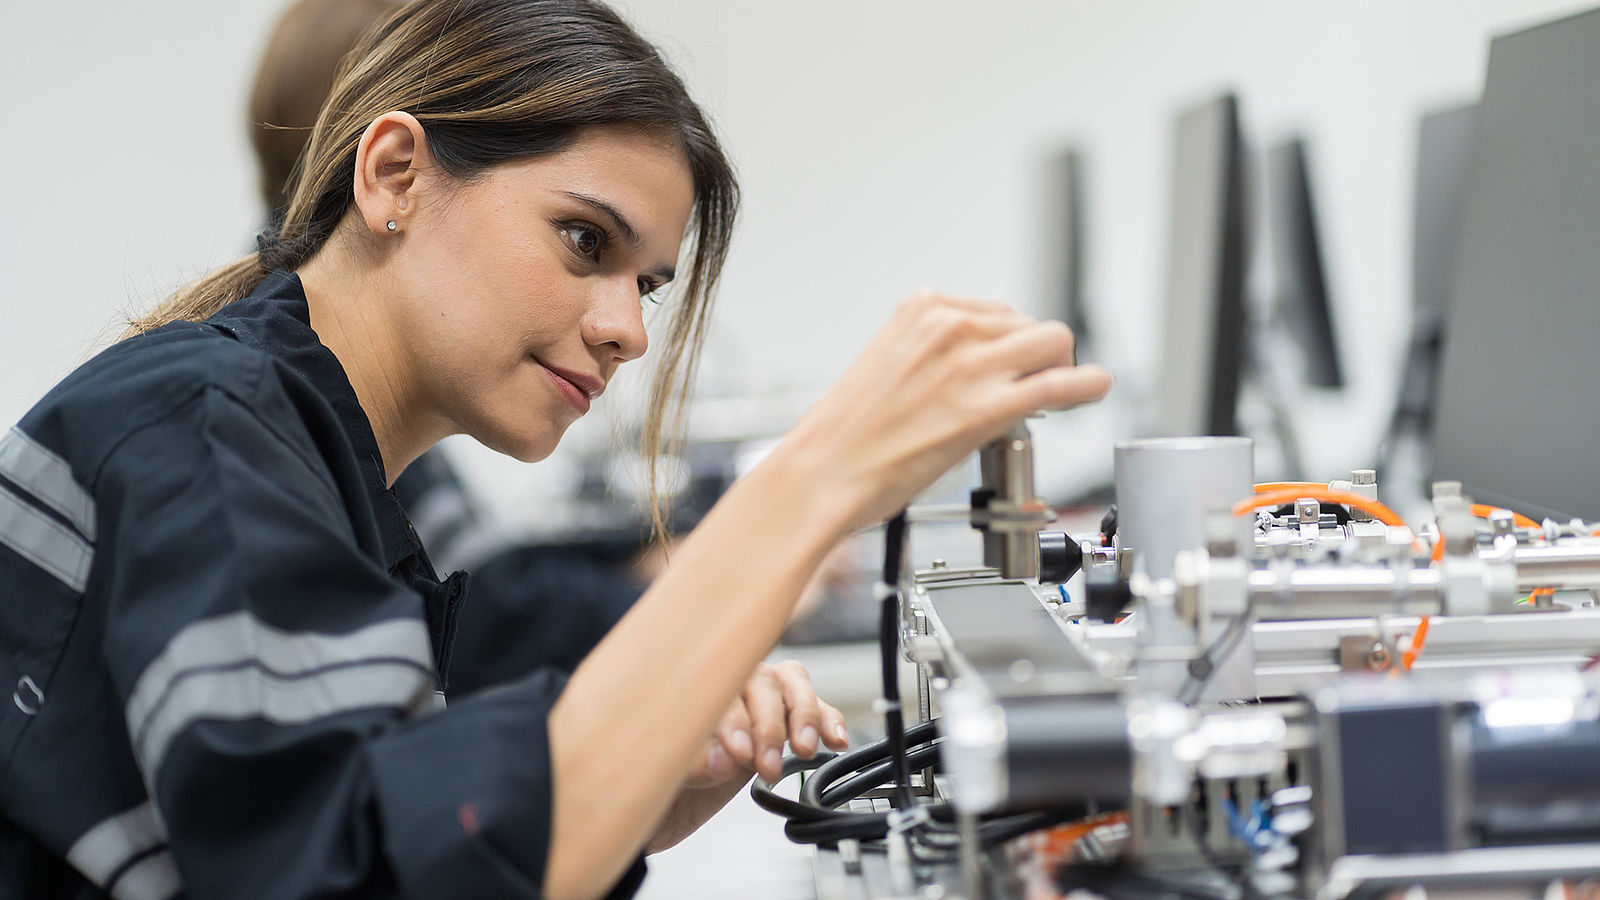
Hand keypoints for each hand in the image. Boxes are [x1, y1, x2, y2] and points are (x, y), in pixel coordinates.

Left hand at [647, 660, 847, 851]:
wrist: (659, 813)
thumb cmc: (650, 788)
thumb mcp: (656, 784)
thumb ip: (686, 767)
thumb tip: (721, 760)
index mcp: (682, 695)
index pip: (716, 690)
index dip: (733, 719)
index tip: (737, 755)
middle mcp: (720, 689)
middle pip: (757, 681)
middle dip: (768, 724)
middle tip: (767, 765)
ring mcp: (750, 703)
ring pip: (788, 682)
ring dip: (802, 715)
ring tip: (804, 749)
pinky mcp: (776, 723)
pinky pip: (811, 706)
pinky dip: (826, 719)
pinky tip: (834, 740)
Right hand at [778, 291, 1111, 529]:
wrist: (822, 473)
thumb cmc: (843, 435)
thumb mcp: (886, 365)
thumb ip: (931, 355)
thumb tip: (972, 368)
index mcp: (922, 309)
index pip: (995, 312)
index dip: (1009, 345)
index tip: (1009, 365)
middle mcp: (949, 327)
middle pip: (1028, 325)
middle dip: (1035, 355)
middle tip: (1030, 385)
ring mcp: (970, 365)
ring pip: (1052, 344)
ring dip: (1060, 367)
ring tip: (1057, 393)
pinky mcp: (985, 408)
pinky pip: (1059, 385)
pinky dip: (1087, 385)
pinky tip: (1095, 389)